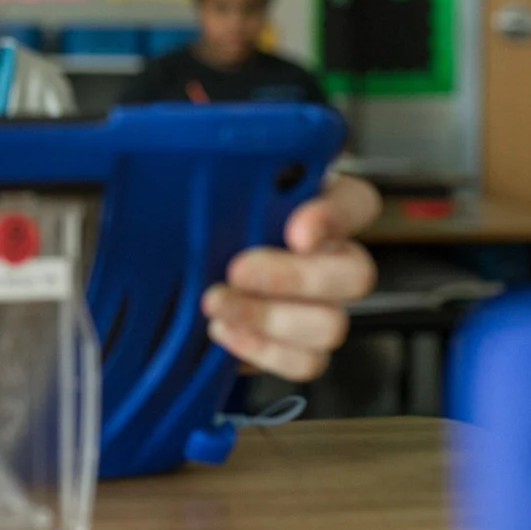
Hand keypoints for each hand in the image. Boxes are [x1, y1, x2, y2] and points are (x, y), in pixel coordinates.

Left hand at [202, 174, 379, 381]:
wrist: (174, 275)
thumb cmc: (197, 219)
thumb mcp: (208, 192)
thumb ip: (223, 182)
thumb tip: (209, 167)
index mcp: (317, 205)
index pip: (355, 202)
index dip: (334, 218)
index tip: (296, 232)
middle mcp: (331, 256)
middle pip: (355, 274)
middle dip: (292, 277)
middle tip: (236, 271)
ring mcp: (322, 306)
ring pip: (331, 325)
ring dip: (268, 318)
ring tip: (215, 303)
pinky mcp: (300, 349)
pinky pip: (305, 362)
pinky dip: (261, 350)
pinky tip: (222, 329)